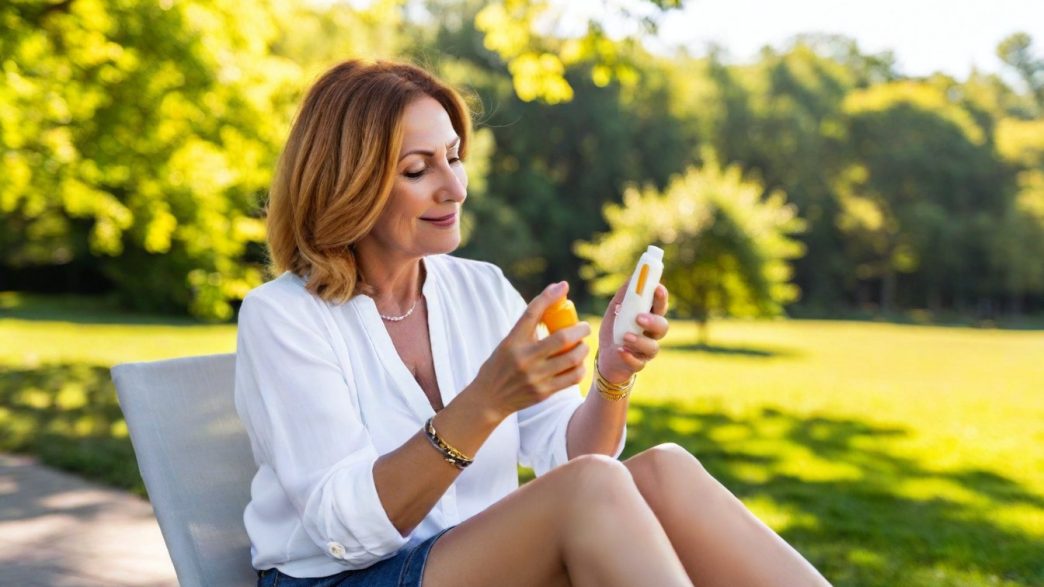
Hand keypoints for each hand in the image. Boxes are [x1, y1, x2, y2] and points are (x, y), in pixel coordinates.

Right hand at [464, 281, 591, 421]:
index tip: (563, 285)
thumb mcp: (508, 343)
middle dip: (580, 329)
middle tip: (584, 327)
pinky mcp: (544, 392)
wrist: (489, 399)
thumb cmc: (500, 366)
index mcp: (512, 341)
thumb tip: (552, 303)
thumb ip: (528, 328)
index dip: (549, 297)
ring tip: (583, 346)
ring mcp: (535, 377)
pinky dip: (580, 368)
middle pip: (561, 338)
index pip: (532, 313)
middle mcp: (524, 358)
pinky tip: (578, 364)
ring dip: (583, 349)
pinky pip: (572, 378)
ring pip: (571, 358)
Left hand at [596, 282, 669, 383]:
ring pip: (653, 347)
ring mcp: (646, 351)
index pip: (660, 306)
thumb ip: (624, 295)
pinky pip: (638, 363)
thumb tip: (632, 277)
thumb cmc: (614, 330)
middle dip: (653, 321)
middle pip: (663, 326)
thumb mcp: (615, 310)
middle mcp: (652, 334)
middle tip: (639, 318)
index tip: (657, 288)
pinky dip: (629, 356)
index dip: (661, 297)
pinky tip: (620, 350)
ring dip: (640, 340)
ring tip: (625, 336)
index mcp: (649, 317)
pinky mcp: (637, 364)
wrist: (606, 357)